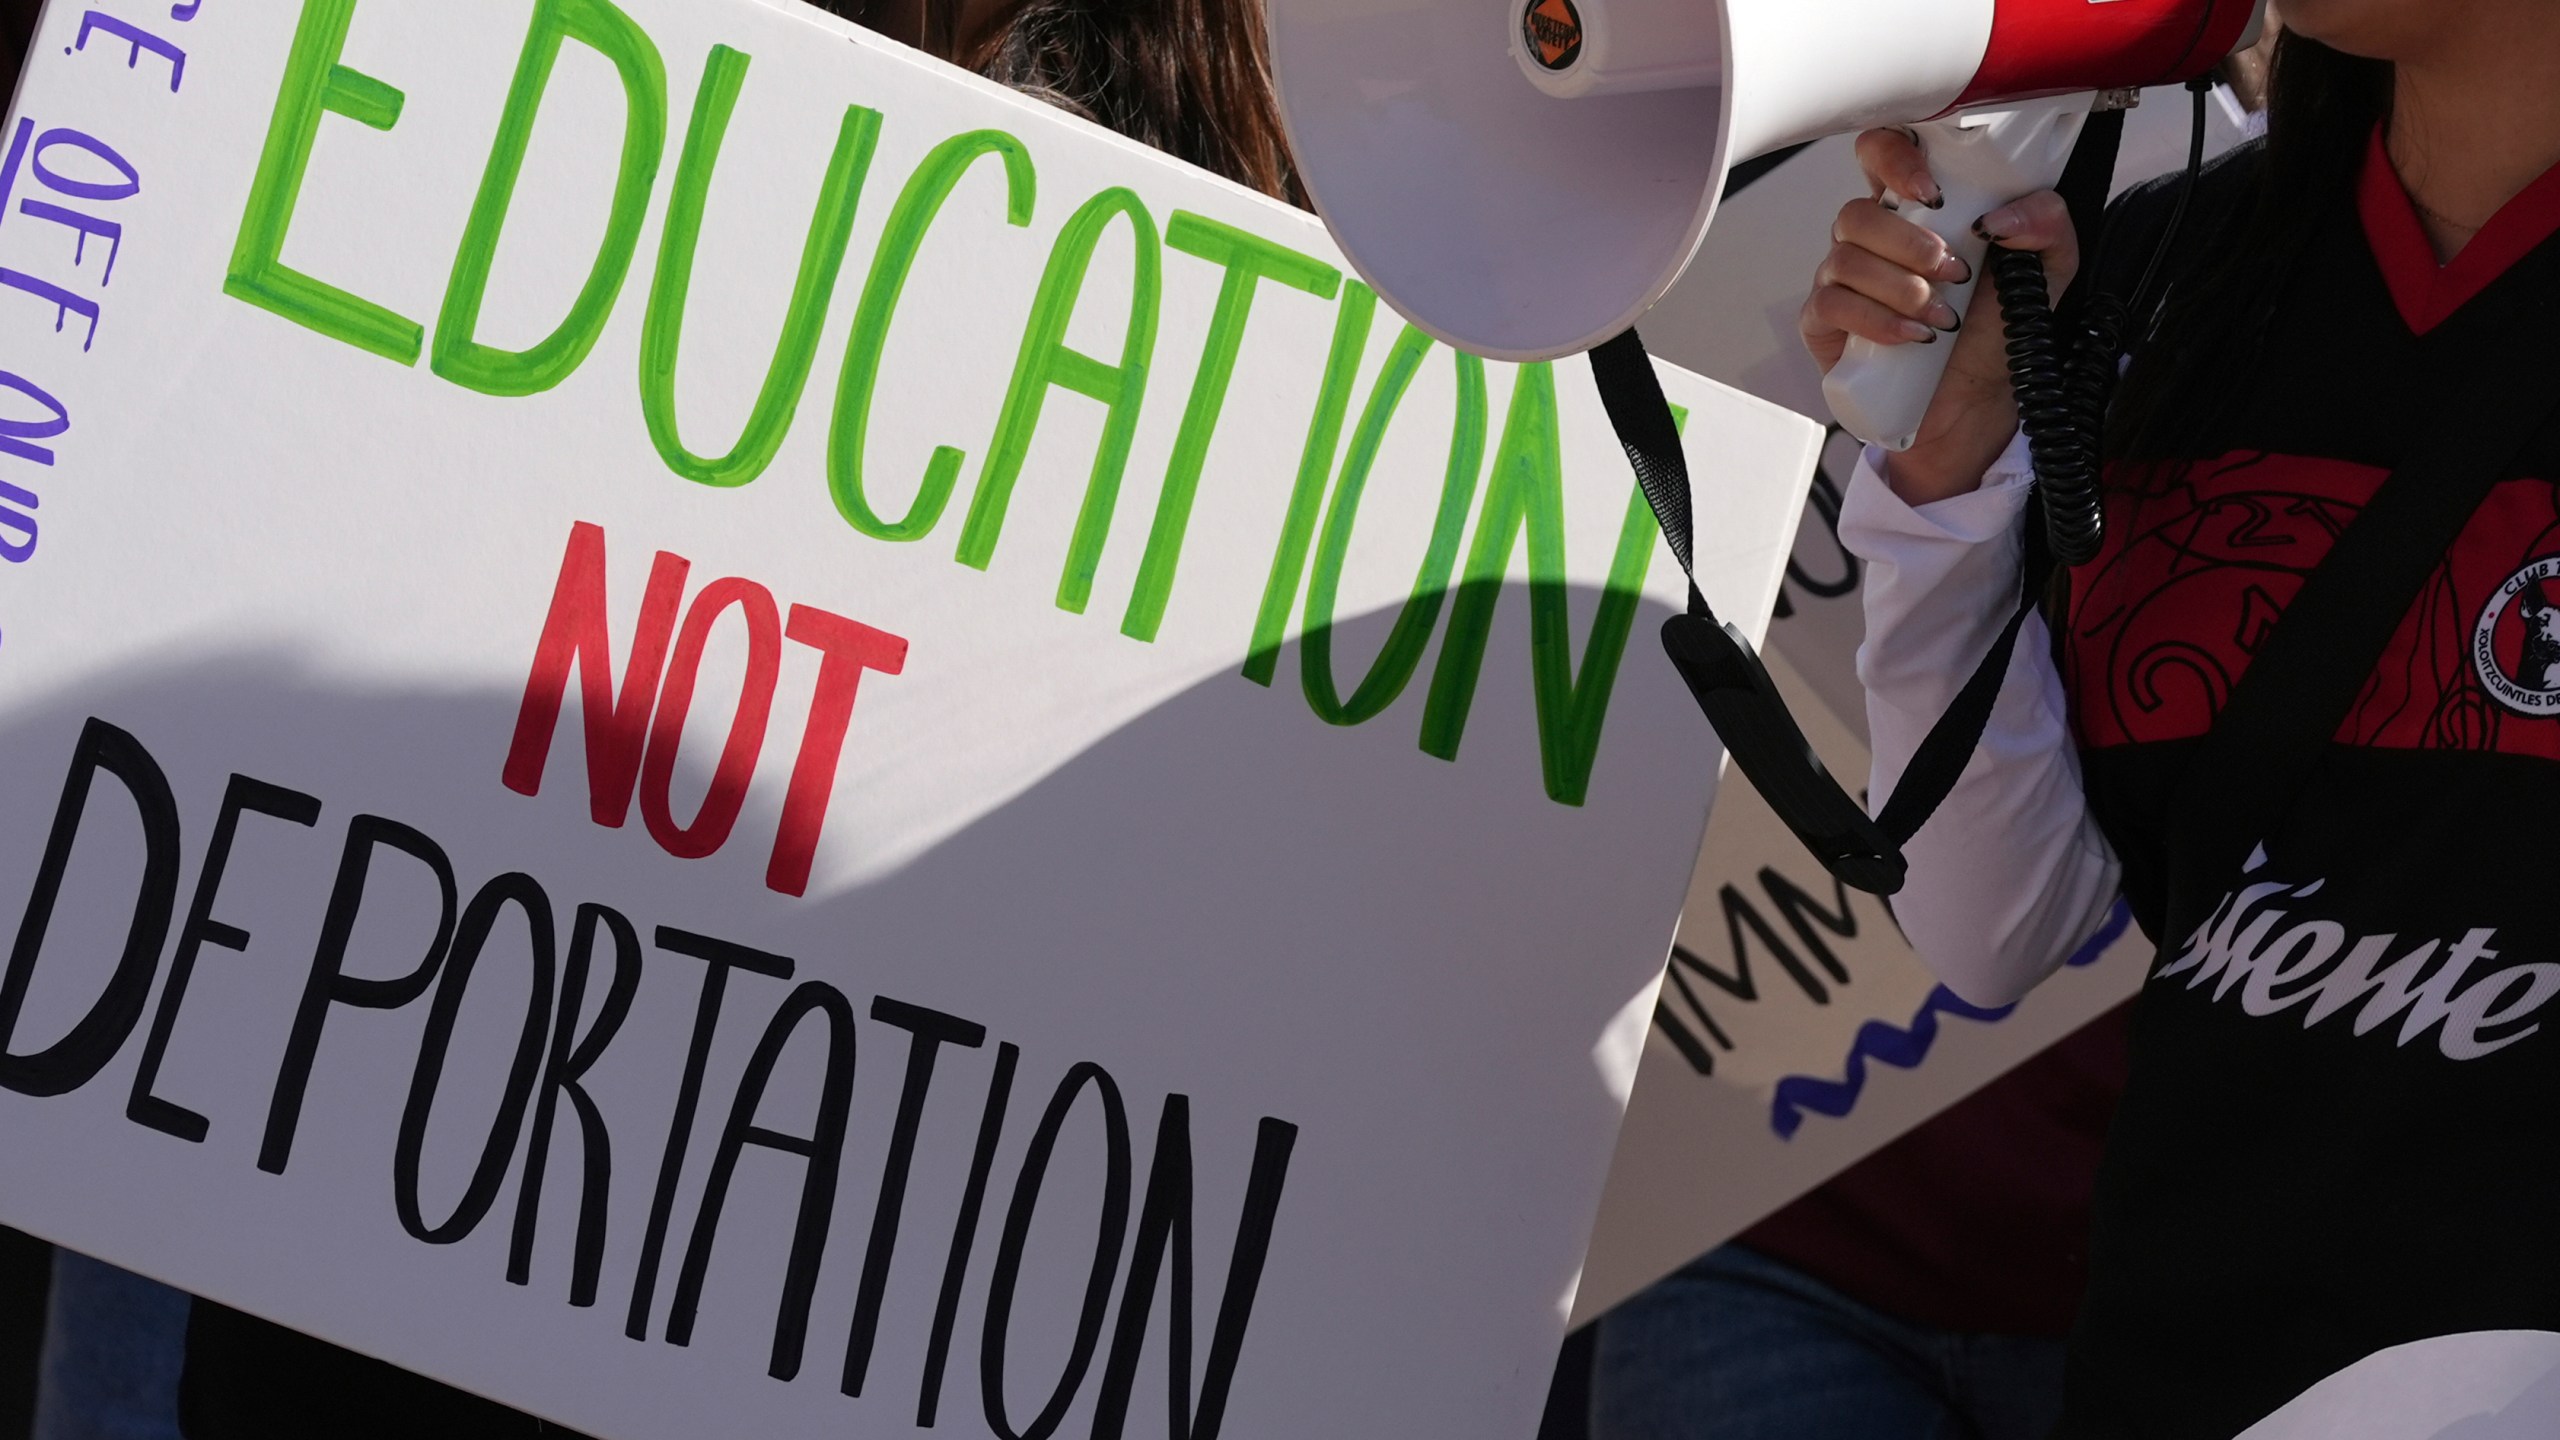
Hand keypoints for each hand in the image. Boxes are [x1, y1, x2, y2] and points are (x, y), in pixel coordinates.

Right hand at [1798, 127, 2080, 504]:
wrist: (1976, 398)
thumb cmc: (1999, 326)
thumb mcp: (2048, 266)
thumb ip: (2045, 221)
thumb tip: (1999, 216)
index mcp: (1916, 206)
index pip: (1881, 150)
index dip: (1895, 158)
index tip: (1935, 193)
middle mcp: (1872, 236)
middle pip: (1858, 210)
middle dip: (1909, 243)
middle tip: (1955, 272)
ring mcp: (1842, 277)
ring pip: (1844, 257)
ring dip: (1900, 287)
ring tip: (1942, 316)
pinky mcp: (1824, 321)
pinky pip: (1831, 304)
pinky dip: (1876, 320)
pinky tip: (1914, 336)